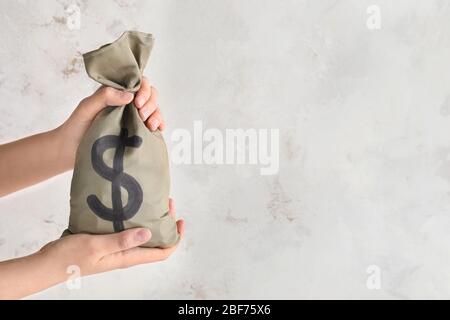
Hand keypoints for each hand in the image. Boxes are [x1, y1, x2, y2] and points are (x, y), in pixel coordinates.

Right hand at [0, 199, 183, 298]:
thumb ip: (121, 240)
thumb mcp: (96, 245)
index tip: (180, 220)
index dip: (176, 238)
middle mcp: (126, 254)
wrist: (47, 264)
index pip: (162, 253)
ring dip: (151, 220)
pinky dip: (135, 220)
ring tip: (153, 201)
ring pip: (142, 236)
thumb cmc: (69, 257)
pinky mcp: (107, 242)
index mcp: (127, 257)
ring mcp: (116, 249)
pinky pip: (128, 232)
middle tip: (166, 203)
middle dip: (165, 223)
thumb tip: (149, 233)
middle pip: (155, 242)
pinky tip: (131, 206)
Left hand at [58, 77, 163, 168]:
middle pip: (150, 95)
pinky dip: (159, 124)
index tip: (137, 103)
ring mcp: (133, 118)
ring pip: (154, 109)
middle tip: (141, 115)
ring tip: (149, 126)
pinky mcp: (137, 132)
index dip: (143, 90)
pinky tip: (157, 130)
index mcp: (116, 93)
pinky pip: (154, 124)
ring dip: (157, 115)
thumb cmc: (77, 126)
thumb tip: (130, 95)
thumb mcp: (87, 107)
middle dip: (150, 103)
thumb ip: (105, 96)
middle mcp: (127, 103)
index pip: (138, 83)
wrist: (72, 150)